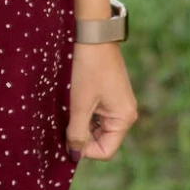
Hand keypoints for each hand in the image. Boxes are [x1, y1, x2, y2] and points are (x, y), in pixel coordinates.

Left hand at [66, 42, 137, 163]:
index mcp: (124, 118)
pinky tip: (72, 100)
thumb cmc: (87, 68)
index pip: (105, 151)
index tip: (66, 138)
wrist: (91, 33)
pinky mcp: (108, 92)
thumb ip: (77, 133)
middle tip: (64, 122)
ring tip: (68, 108)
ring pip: (96, 126)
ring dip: (80, 122)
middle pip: (101, 139)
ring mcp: (117, 102)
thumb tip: (74, 156)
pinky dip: (82, 111)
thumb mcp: (79, 105)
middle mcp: (125, 112)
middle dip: (81, 135)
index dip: (84, 150)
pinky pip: (95, 112)